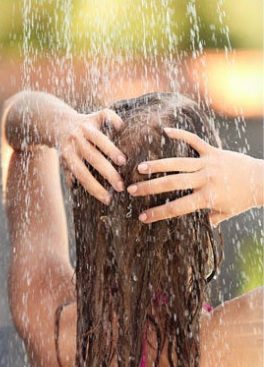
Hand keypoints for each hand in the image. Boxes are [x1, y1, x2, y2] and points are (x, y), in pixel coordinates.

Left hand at [55, 108, 127, 204]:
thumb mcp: (64, 161)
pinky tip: (122, 127)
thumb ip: (71, 175)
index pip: (81, 173)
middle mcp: (75, 140)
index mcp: (67, 154)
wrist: (57, 123)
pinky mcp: (92, 115)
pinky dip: (114, 120)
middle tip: (121, 186)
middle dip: (107, 173)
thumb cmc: (65, 148)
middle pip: (92, 157)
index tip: (107, 199)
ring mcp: (83, 126)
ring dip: (111, 150)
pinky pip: (105, 115)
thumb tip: (77, 192)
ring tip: (123, 162)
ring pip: (98, 138)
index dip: (93, 187)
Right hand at [128, 127, 263, 225]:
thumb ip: (209, 219)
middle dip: (150, 187)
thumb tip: (194, 227)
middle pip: (173, 184)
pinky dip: (180, 135)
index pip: (178, 207)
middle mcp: (206, 179)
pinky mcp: (214, 151)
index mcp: (208, 197)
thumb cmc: (244, 199)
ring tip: (140, 167)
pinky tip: (165, 131)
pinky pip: (194, 142)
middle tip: (131, 190)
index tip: (142, 217)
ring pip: (178, 163)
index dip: (158, 213)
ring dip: (157, 165)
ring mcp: (209, 163)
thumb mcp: (225, 213)